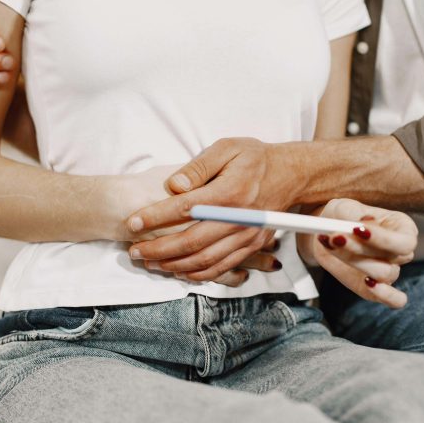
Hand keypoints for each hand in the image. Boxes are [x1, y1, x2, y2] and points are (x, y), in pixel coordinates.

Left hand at [120, 164, 282, 286]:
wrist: (291, 175)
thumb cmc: (254, 158)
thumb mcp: (226, 147)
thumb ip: (199, 165)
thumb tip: (174, 185)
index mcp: (229, 192)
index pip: (185, 208)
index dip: (155, 218)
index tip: (132, 222)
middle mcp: (239, 219)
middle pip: (192, 242)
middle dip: (158, 250)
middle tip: (134, 252)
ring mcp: (247, 236)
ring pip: (205, 260)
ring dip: (174, 266)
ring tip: (150, 264)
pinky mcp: (252, 247)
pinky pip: (222, 268)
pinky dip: (199, 274)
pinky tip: (179, 272)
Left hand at [303, 199, 416, 308]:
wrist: (327, 234)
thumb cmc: (341, 217)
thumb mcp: (344, 207)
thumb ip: (352, 214)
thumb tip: (362, 225)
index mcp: (402, 227)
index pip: (405, 240)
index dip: (383, 238)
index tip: (357, 228)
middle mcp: (400, 252)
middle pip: (394, 257)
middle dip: (362, 248)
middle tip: (336, 236)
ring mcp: (390, 271)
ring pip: (383, 274)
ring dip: (355, 261)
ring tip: (331, 244)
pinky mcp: (376, 289)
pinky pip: (394, 300)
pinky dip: (385, 295)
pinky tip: (367, 282)